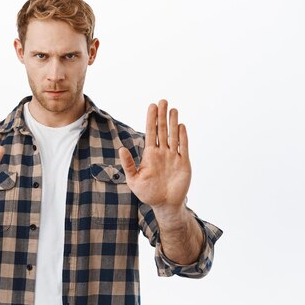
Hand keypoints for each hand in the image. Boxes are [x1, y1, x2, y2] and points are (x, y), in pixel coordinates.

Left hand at [118, 99, 190, 219]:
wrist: (165, 204)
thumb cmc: (147, 193)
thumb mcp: (133, 180)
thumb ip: (128, 164)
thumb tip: (121, 149)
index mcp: (149, 154)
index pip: (150, 132)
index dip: (151, 119)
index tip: (152, 106)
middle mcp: (162, 152)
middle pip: (162, 130)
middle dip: (162, 116)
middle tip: (163, 101)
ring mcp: (173, 157)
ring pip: (173, 136)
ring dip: (173, 122)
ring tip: (173, 109)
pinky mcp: (183, 163)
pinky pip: (183, 147)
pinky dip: (183, 137)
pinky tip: (181, 126)